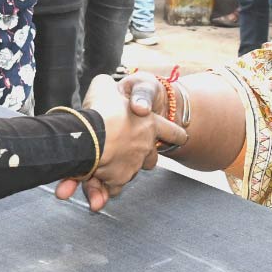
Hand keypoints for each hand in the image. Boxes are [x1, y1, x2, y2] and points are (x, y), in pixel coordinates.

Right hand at [55, 74, 184, 210]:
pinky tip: (94, 177)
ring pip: (131, 172)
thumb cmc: (100, 108)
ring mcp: (133, 165)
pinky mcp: (118, 180)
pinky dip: (103, 186)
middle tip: (127, 150)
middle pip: (151, 158)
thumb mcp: (104, 86)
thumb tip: (106, 86)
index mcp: (150, 123)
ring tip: (104, 165)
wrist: (88, 135)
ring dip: (119, 170)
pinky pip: (112, 185)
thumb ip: (109, 86)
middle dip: (142, 157)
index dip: (176, 134)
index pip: (172, 131)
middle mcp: (145, 146)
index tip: (183, 138)